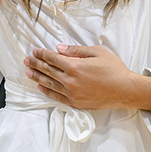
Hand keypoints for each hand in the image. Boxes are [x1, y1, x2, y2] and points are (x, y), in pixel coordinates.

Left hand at [24, 45, 150, 110]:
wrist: (124, 89)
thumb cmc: (114, 68)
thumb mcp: (97, 52)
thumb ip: (76, 50)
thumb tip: (59, 48)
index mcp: (75, 66)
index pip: (53, 59)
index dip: (42, 54)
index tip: (35, 51)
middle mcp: (70, 80)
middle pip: (48, 71)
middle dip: (36, 64)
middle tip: (26, 60)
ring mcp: (72, 93)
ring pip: (49, 84)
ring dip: (37, 77)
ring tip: (28, 72)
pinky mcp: (75, 103)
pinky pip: (56, 96)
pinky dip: (47, 91)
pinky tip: (40, 86)